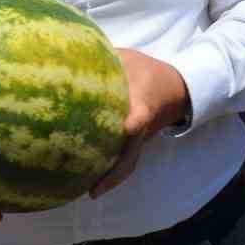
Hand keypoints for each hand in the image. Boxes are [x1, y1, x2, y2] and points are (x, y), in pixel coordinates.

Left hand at [90, 48, 188, 198]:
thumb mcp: (129, 59)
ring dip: (112, 179)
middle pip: (133, 153)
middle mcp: (142, 127)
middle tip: (94, 188)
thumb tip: (68, 52)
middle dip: (116, 171)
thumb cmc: (147, 71)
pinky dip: (111, 174)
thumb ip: (104, 59)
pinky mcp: (136, 144)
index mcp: (142, 103)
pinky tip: (89, 186)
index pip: (139, 116)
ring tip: (88, 191)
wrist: (176, 89)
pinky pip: (125, 162)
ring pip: (129, 163)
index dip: (133, 123)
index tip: (127, 129)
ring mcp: (141, 139)